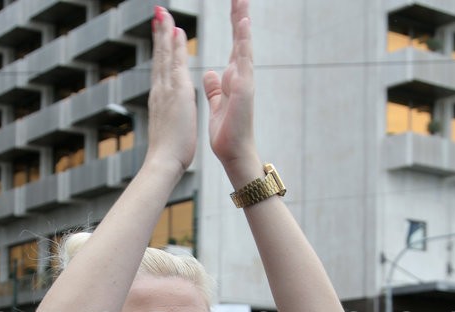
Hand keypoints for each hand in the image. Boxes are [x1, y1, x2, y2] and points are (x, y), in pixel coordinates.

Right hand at [143, 6, 196, 175]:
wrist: (163, 162)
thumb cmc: (169, 152)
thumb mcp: (170, 128)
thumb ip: (169, 116)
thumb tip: (169, 113)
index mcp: (161, 99)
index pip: (161, 69)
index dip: (161, 50)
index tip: (161, 33)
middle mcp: (160, 90)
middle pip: (159, 57)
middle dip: (159, 34)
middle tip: (158, 12)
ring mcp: (166, 90)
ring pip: (165, 55)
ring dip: (165, 32)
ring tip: (164, 13)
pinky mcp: (176, 93)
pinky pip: (175, 63)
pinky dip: (175, 46)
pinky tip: (176, 31)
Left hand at [203, 0, 257, 174]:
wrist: (233, 153)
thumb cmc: (227, 132)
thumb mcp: (217, 103)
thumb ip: (215, 87)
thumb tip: (210, 73)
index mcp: (233, 78)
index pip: (234, 44)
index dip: (234, 23)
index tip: (234, 3)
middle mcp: (240, 75)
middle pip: (241, 38)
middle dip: (240, 14)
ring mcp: (244, 80)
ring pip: (244, 44)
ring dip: (243, 21)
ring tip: (241, 0)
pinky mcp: (244, 89)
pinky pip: (244, 60)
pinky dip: (244, 41)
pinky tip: (243, 24)